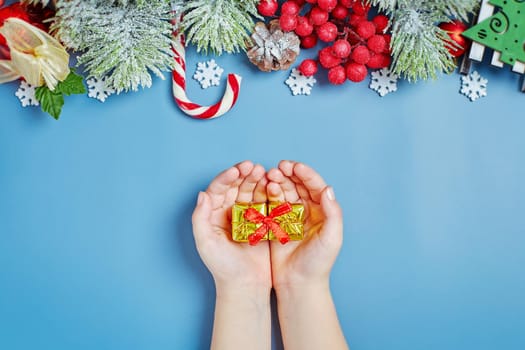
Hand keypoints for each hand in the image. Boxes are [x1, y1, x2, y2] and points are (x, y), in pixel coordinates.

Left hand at [192, 161, 269, 290]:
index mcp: (213, 214)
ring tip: (266, 173)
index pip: (219, 189)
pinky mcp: (262, 222)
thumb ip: (200, 218)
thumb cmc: (223, 267)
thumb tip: (202, 194)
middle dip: (245, 175)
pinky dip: (269, 192)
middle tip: (255, 167)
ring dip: (257, 180)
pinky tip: (273, 185)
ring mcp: (246, 216)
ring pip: (251, 191)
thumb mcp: (205, 243)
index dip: (227, 177)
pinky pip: (264, 203)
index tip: (238, 171)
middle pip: (236, 186)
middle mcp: (229, 212)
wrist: (246, 285)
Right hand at [267, 160, 342, 290]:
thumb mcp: (331, 238)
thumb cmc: (318, 263)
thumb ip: (332, 214)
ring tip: (269, 176)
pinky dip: (267, 195)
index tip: (295, 166)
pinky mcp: (275, 224)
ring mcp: (289, 216)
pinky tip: (263, 188)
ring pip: (283, 192)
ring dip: (277, 182)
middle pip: (297, 185)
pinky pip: (271, 205)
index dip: (305, 174)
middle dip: (288, 174)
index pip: (315, 186)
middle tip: (279, 167)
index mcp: (322, 211)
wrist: (298, 284)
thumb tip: (328, 189)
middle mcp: (306, 211)